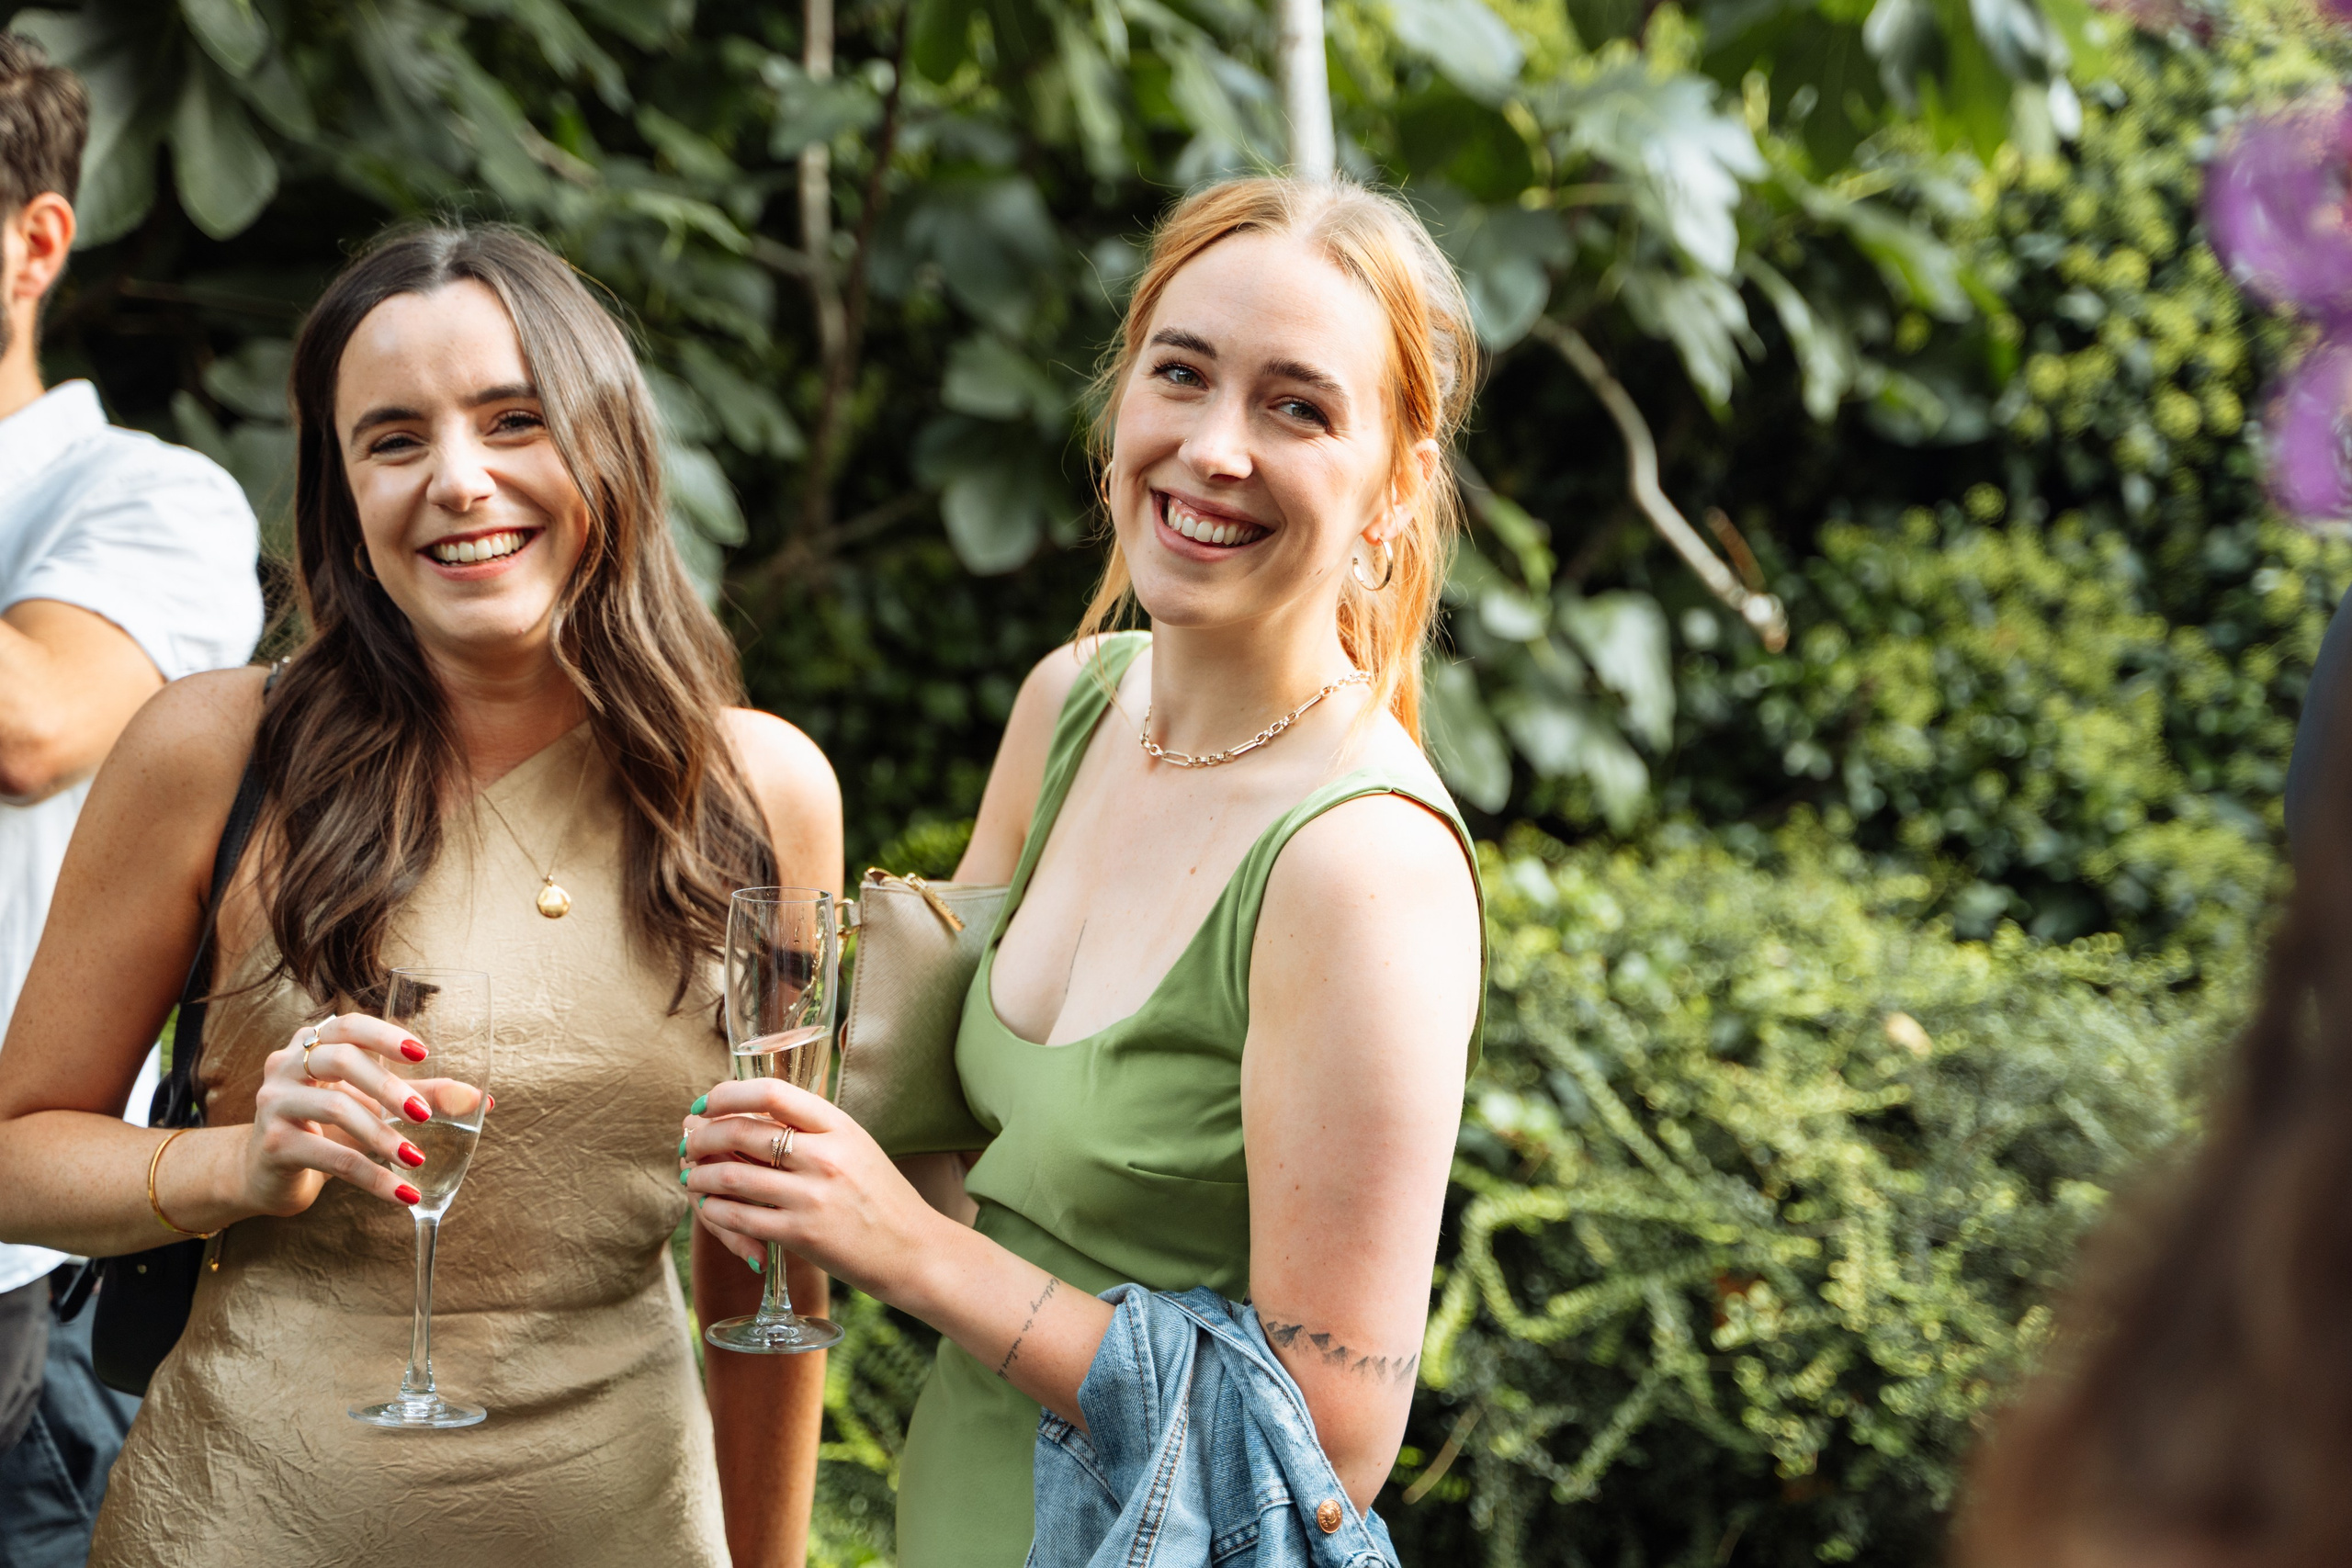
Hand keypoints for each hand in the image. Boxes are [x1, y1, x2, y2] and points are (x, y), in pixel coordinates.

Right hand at [240, 1013, 453, 1216]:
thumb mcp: (370, 1106)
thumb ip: (422, 1095)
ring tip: (417, 1159)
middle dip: (388, 1086)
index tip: (423, 1053)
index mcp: (310, 1045)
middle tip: (424, 1114)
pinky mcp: (273, 1145)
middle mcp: (286, 1065)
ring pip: (336, 1108)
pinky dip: (372, 1176)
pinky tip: (402, 1193)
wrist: (266, 1174)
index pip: (347, 1025)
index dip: (384, 1035)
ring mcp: (274, 1103)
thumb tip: (484, 1100)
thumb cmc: (324, 1127)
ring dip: (383, 1136)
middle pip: (341, 1060)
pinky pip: (330, 1157)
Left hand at [682, 1080, 943, 1302]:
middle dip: (703, 1136)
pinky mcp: (800, 1234)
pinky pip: (739, 1217)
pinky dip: (714, 1210)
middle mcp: (825, 1156)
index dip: (728, 1094)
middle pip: (741, 1131)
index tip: (707, 1104)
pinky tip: (709, 1207)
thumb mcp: (856, 1148)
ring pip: (732, 1176)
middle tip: (690, 1143)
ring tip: (692, 1177)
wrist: (915, 1250)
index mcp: (839, 1126)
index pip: (771, 1092)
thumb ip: (813, 1131)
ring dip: (701, 1175)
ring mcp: (812, 1196)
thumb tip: (754, 1117)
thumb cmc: (883, 1199)